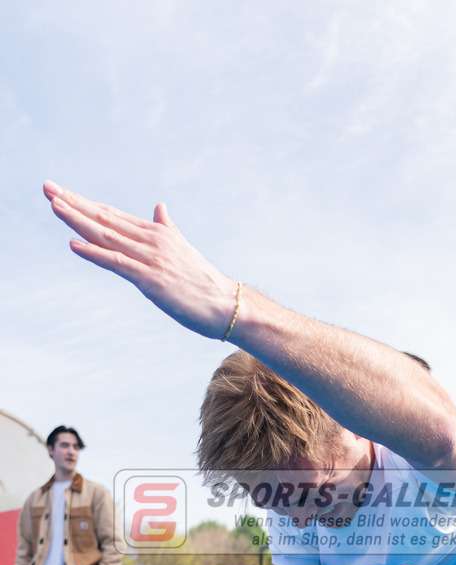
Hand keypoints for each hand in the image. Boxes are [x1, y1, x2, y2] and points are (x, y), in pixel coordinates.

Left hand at [43, 181, 237, 338]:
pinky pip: (117, 263)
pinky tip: (74, 245)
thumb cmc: (204, 282)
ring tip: (55, 207)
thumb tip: (159, 207)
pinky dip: (94, 253)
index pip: (113, 215)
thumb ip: (167, 228)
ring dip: (78, 221)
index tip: (60, 191)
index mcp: (157, 233)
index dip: (85, 203)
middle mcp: (152, 240)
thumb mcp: (182, 249)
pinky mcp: (151, 279)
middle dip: (74, 203)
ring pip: (107, 236)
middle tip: (47, 187)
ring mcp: (151, 259)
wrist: (225, 304)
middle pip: (105, 219)